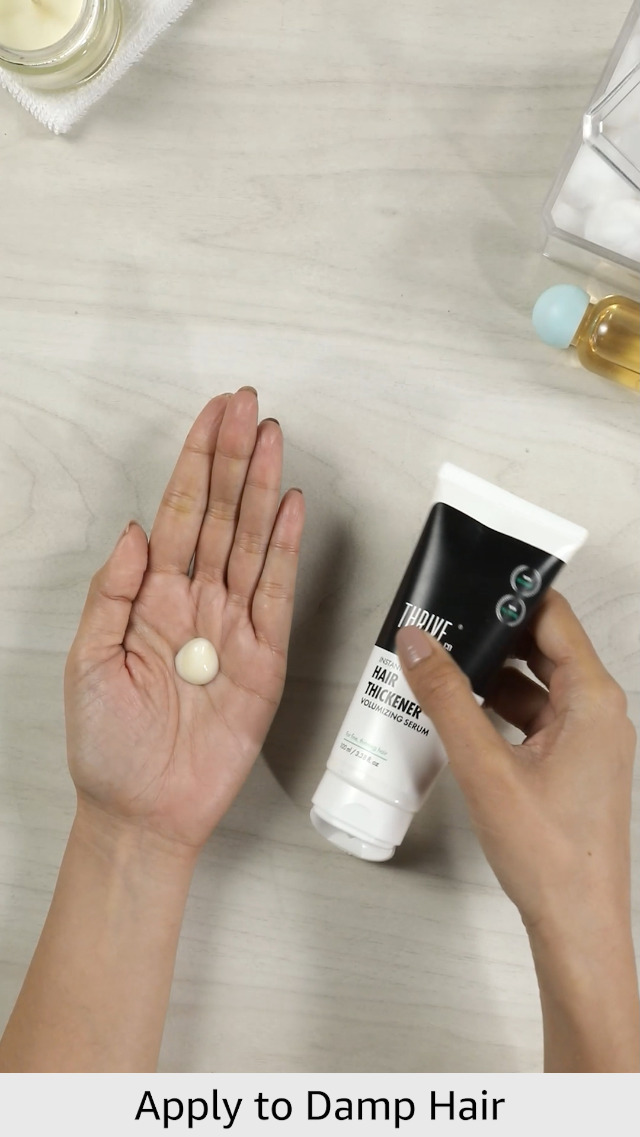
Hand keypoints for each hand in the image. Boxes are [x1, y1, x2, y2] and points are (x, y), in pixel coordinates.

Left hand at [65, 388, 304, 853]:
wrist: (144, 811)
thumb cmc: (108, 745)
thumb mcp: (88, 662)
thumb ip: (112, 592)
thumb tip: (135, 530)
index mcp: (149, 598)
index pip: (177, 513)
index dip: (194, 463)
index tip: (211, 418)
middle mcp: (194, 602)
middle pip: (218, 514)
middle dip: (233, 458)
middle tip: (247, 406)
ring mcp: (233, 626)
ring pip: (251, 541)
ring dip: (263, 488)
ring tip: (272, 437)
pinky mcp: (265, 658)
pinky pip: (278, 593)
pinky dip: (286, 549)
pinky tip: (290, 508)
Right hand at [396, 589, 634, 931]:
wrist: (576, 925)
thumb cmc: (548, 853)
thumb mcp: (485, 767)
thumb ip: (448, 699)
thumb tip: (418, 643)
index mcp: (592, 700)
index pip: (554, 618)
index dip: (512, 594)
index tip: (472, 580)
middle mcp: (598, 713)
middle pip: (544, 648)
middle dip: (493, 633)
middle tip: (444, 620)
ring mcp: (587, 741)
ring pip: (536, 685)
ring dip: (491, 674)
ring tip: (441, 663)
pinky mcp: (573, 766)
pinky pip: (534, 718)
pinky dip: (498, 710)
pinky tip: (460, 713)